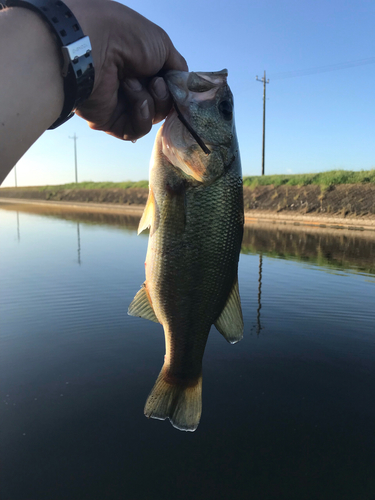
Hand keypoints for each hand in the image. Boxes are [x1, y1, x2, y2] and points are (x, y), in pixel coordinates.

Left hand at [64, 0, 187, 140]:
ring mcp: (122, 105)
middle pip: (163, 106)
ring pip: (153, 117)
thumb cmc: (127, 38)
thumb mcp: (162, 45)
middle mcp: (131, 87)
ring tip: (132, 83)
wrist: (94, 47)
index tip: (177, 85)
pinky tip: (132, 97)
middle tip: (154, 82)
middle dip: (164, 95)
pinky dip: (141, 114)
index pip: (167, 88)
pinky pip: (138, 129)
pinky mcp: (113, 122)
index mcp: (142, 67)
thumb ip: (177, 68)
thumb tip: (183, 86)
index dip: (174, 89)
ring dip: (150, 101)